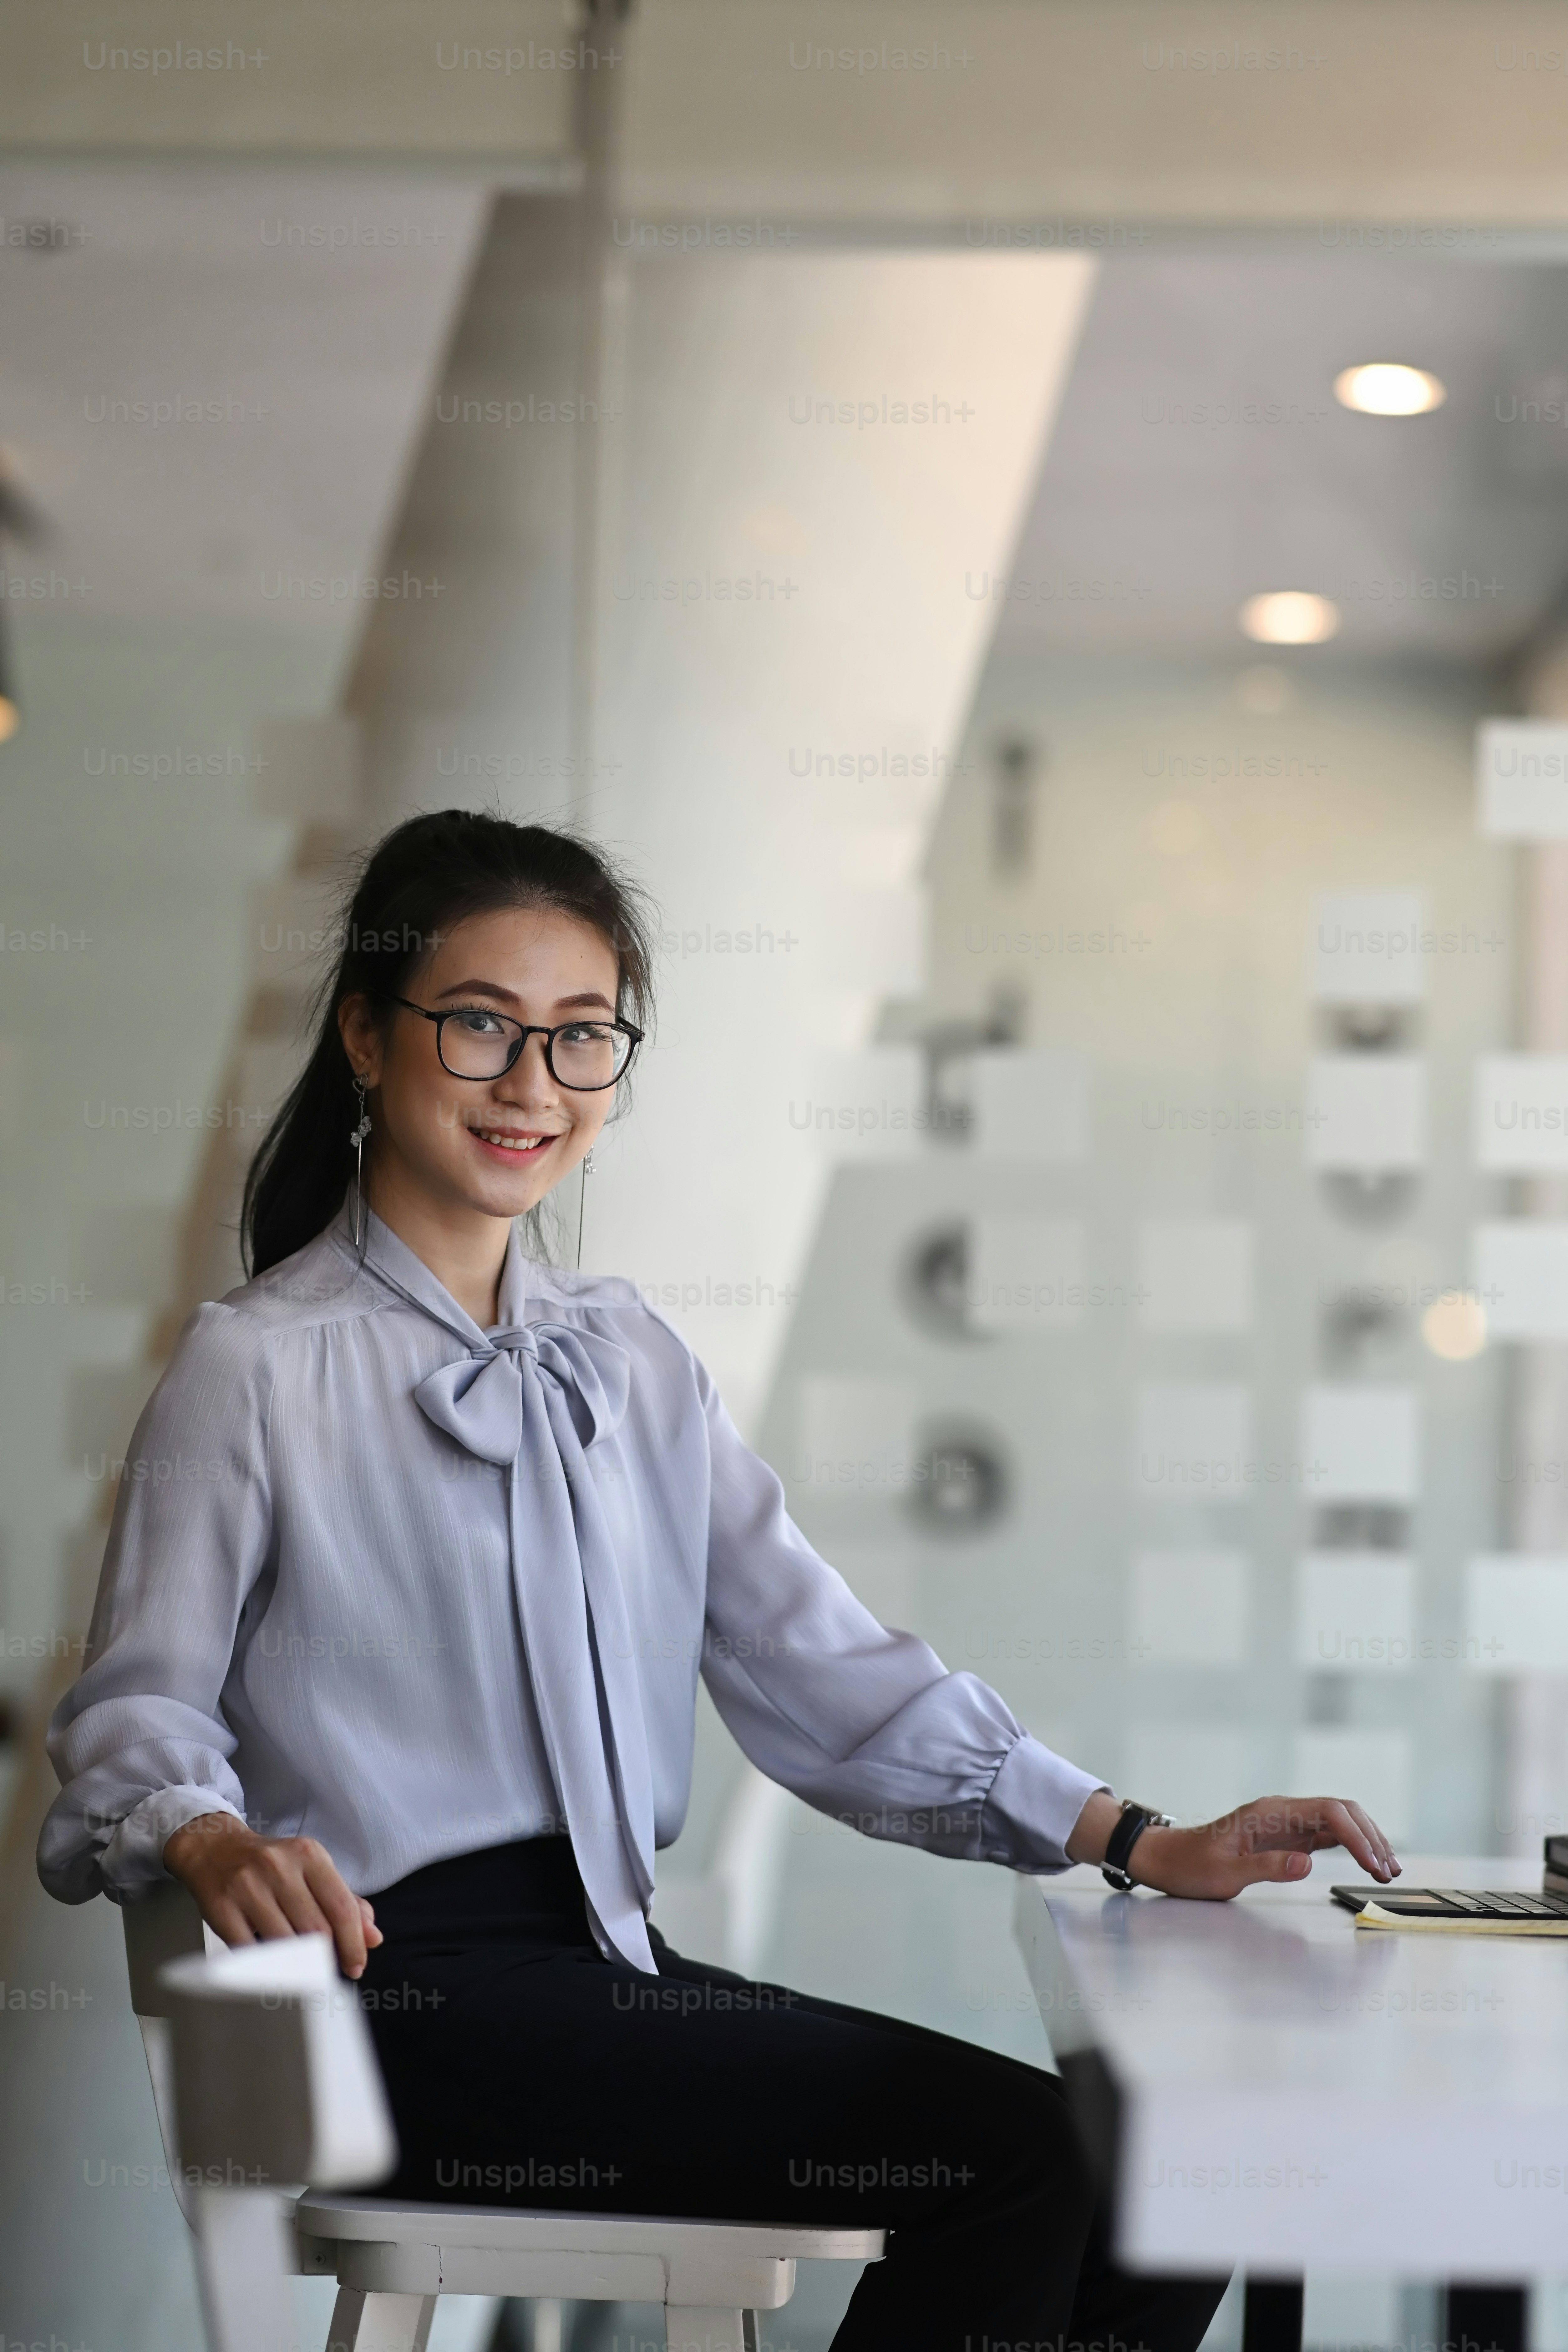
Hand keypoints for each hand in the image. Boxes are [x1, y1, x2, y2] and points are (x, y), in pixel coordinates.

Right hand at [163, 1812, 382, 1978]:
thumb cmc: (271, 1865)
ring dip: (298, 1966)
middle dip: (327, 1959)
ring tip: (301, 1970)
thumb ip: (346, 1902)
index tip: (356, 1965)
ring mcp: (248, 1888)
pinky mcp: (223, 1909)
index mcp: (309, 1855)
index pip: (342, 1908)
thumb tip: (373, 1937)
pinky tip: (271, 1967)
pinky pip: (251, 1953)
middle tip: (328, 1971)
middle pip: (316, 1931)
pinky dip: (265, 1967)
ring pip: (285, 1945)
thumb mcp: (312, 1871)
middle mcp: (279, 1867)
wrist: (215, 1849)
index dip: (353, 1944)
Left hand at [1066, 1789, 1398, 1900]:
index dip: (1357, 1835)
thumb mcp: (1224, 1873)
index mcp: (1270, 1812)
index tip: (1373, 1863)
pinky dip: (1351, 1847)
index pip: (1328, 1811)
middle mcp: (1284, 1811)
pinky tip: (1366, 1863)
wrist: (1170, 1859)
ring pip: (1340, 1822)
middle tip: (1389, 1871)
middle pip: (1341, 1811)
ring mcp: (1288, 1823)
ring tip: (1388, 1870)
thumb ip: (1265, 1867)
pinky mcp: (1288, 1837)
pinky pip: (1328, 1835)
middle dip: (1371, 1836)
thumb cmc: (1192, 1865)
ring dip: (1366, 1841)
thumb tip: (1306, 1863)